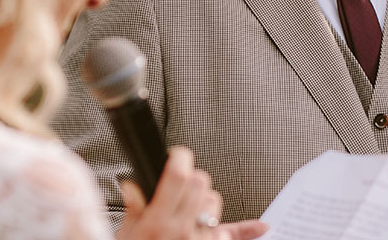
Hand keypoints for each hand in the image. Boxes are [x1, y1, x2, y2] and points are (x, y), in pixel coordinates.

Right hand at [115, 147, 267, 239]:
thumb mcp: (126, 234)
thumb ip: (134, 208)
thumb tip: (133, 185)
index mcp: (157, 223)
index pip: (178, 177)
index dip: (179, 158)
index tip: (177, 155)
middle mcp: (181, 231)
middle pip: (200, 184)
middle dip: (191, 175)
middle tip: (180, 179)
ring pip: (214, 202)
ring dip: (204, 198)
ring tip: (191, 204)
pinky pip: (231, 235)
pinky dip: (245, 230)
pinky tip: (261, 227)